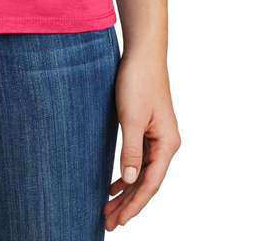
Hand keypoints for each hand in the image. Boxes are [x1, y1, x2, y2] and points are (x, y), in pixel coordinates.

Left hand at [104, 50, 180, 228]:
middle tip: (108, 222)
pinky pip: (140, 160)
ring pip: (142, 173)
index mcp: (167, 144)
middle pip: (147, 183)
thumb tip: (130, 181)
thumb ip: (131, 151)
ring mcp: (159, 137)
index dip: (134, 205)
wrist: (143, 53)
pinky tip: (115, 184)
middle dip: (128, 204)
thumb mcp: (130, 117)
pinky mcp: (149, 129)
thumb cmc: (138, 81)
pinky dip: (128, 175)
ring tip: (108, 209)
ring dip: (127, 192)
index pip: (150, 184)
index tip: (119, 221)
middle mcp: (167, 144)